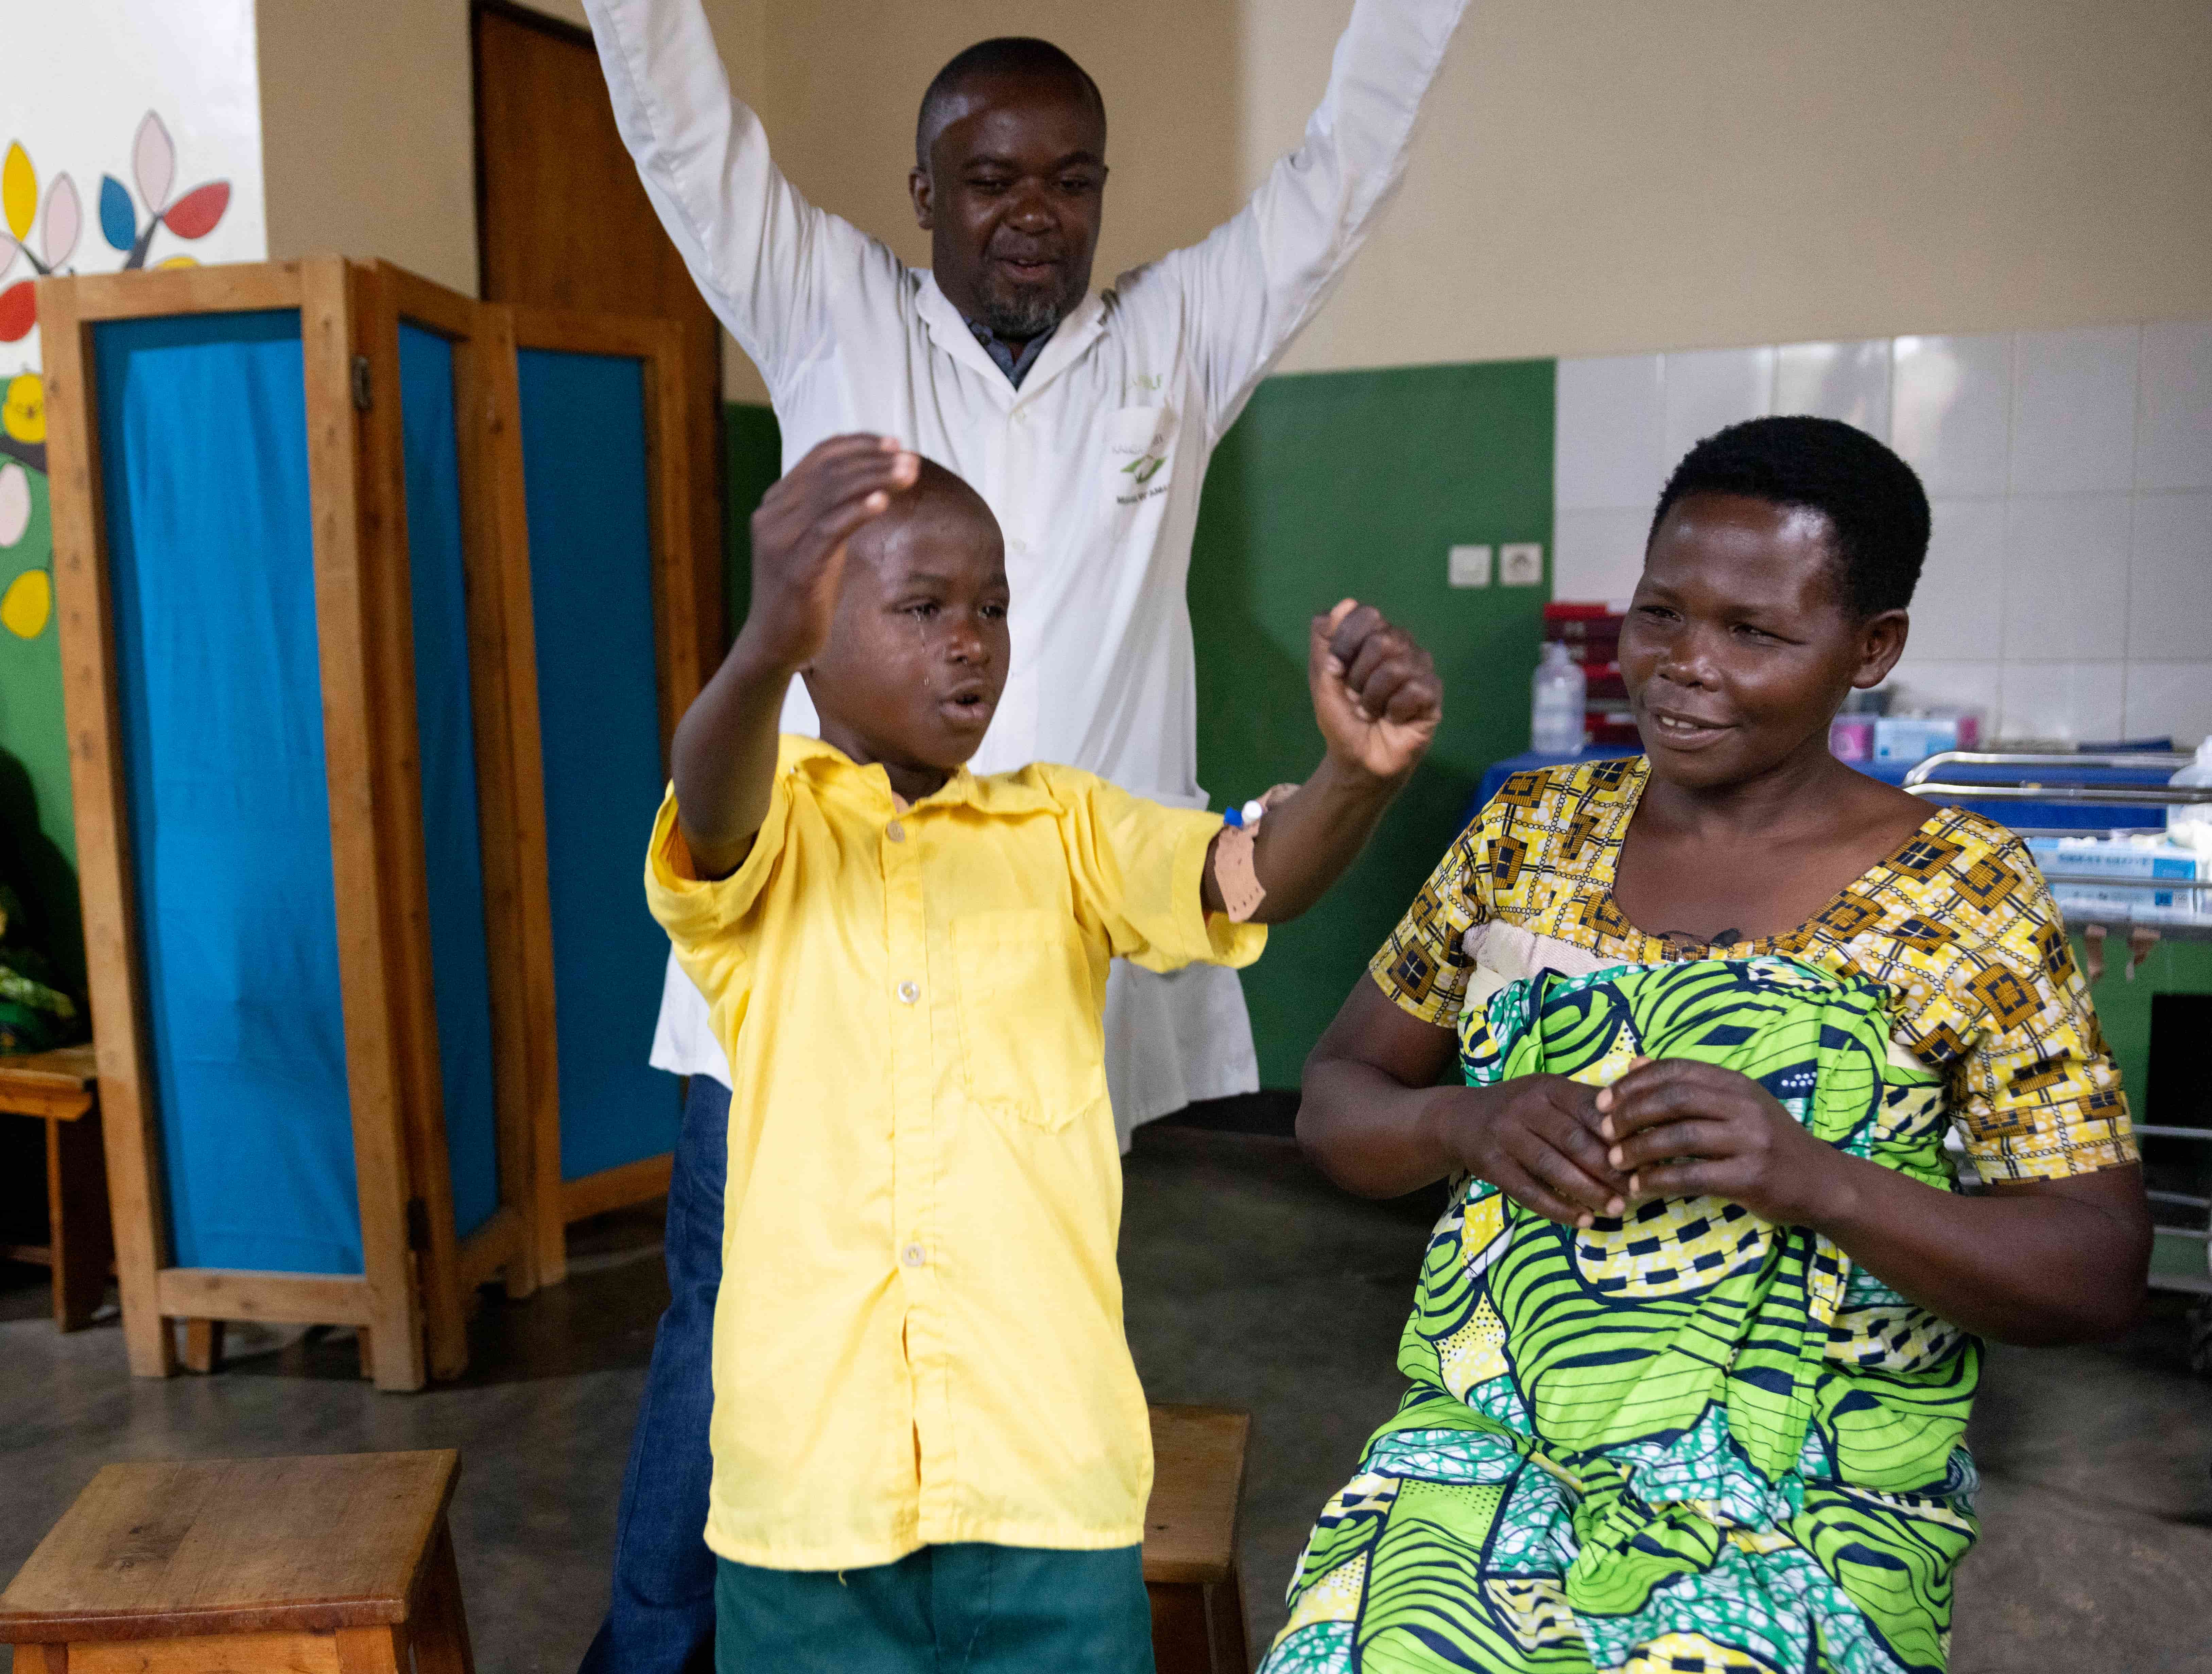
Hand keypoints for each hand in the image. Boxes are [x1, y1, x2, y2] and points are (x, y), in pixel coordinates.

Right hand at [738, 435, 918, 671]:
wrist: (774, 643)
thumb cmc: (803, 593)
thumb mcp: (818, 543)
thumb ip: (833, 512)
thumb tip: (874, 485)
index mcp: (777, 502)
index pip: (819, 456)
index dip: (859, 445)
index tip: (895, 442)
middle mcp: (773, 515)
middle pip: (829, 471)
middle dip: (874, 461)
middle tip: (911, 459)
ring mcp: (780, 541)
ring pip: (831, 495)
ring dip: (874, 479)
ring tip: (908, 473)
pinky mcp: (794, 569)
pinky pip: (828, 531)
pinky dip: (856, 512)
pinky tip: (882, 502)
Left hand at [1310, 600, 1440, 781]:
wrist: (1357, 760)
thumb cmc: (1342, 719)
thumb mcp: (1322, 679)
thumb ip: (1326, 641)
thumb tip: (1346, 604)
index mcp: (1373, 639)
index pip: (1367, 615)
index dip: (1346, 640)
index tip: (1334, 669)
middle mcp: (1400, 648)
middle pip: (1383, 639)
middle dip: (1358, 674)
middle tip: (1355, 696)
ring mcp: (1419, 669)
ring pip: (1398, 666)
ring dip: (1373, 697)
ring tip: (1370, 712)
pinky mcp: (1433, 695)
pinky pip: (1415, 690)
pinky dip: (1394, 709)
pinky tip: (1392, 719)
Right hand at [1435, 1074, 1628, 1227]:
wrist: (1461, 1119)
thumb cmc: (1522, 1109)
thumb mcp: (1552, 1094)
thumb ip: (1590, 1104)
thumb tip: (1643, 1119)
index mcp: (1548, 1088)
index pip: (1588, 1109)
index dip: (1617, 1135)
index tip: (1642, 1157)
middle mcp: (1525, 1108)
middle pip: (1572, 1140)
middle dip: (1607, 1169)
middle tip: (1634, 1191)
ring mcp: (1505, 1136)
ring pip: (1551, 1167)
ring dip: (1587, 1191)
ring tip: (1615, 1209)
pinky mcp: (1491, 1165)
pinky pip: (1528, 1191)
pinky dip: (1557, 1208)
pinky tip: (1582, 1220)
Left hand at [1596, 1057, 1852, 1225]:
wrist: (1821, 1183)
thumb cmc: (1768, 1143)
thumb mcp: (1736, 1105)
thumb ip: (1689, 1085)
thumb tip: (1634, 1063)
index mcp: (1736, 1084)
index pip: (1676, 1070)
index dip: (1633, 1083)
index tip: (1603, 1100)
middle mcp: (1744, 1107)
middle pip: (1674, 1099)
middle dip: (1630, 1113)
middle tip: (1603, 1130)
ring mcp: (1750, 1141)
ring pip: (1679, 1136)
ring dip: (1639, 1148)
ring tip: (1614, 1159)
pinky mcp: (1750, 1177)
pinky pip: (1692, 1175)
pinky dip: (1658, 1179)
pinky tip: (1639, 1186)